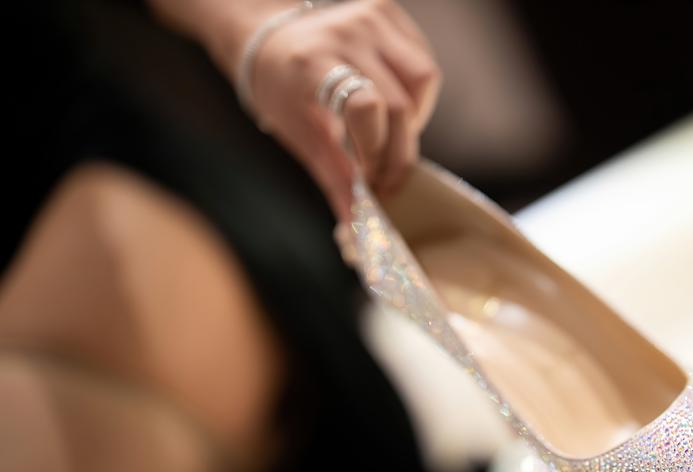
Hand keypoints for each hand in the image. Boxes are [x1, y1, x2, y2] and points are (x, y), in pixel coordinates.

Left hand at [222, 0, 439, 219]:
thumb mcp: (299, 135)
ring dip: (415, 122)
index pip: (363, 105)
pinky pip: (423, 63)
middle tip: (386, 180)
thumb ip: (334, 178)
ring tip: (391, 139)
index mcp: (311, 61)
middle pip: (398, 103)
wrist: (268, 38)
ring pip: (423, 79)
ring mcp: (370, 16)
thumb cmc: (280, 91)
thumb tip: (360, 227)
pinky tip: (396, 113)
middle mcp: (344, 31)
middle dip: (397, 152)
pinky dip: (418, 98)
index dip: (375, 150)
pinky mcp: (389, 12)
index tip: (370, 180)